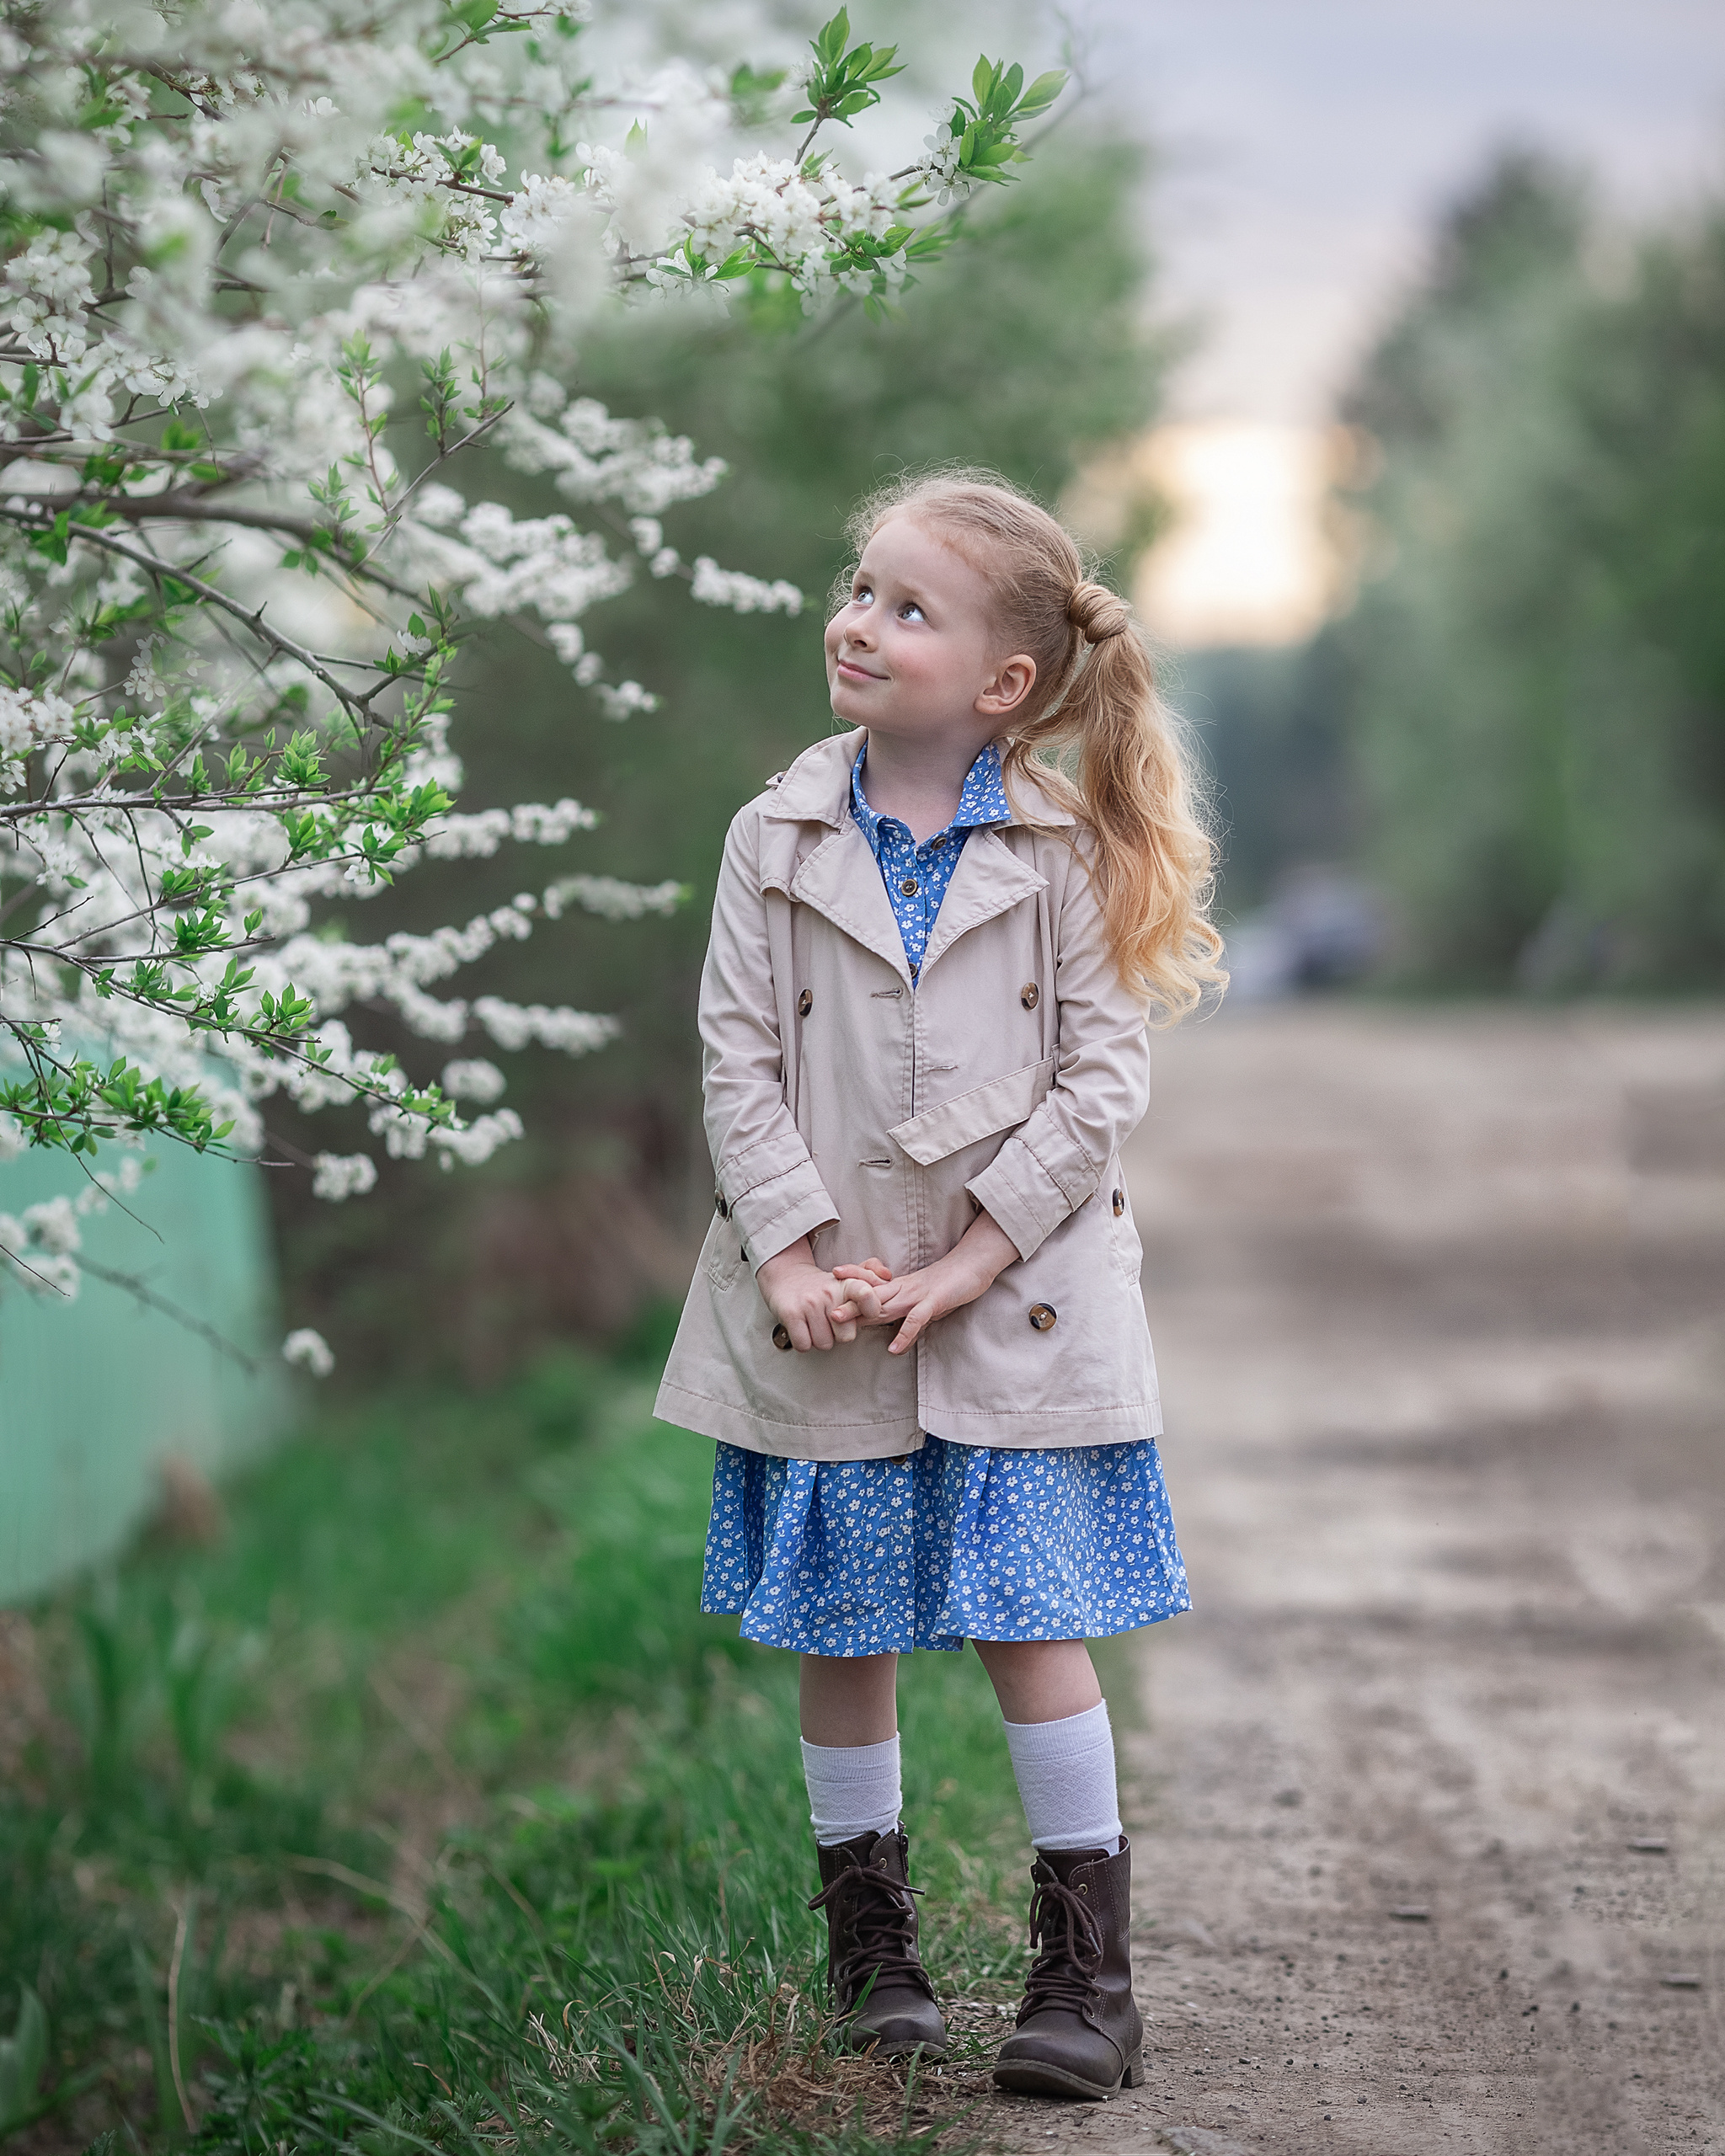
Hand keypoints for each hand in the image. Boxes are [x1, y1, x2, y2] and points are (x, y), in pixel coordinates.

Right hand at [756, 1240, 888, 1349]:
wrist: (786, 1276)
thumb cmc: (822, 1285)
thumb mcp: (847, 1276)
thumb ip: (871, 1275)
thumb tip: (887, 1275)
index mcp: (846, 1284)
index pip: (867, 1295)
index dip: (871, 1309)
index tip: (865, 1314)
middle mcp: (828, 1293)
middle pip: (846, 1337)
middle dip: (838, 1335)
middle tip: (830, 1322)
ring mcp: (809, 1303)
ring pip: (825, 1344)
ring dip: (820, 1339)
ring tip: (816, 1324)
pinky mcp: (791, 1314)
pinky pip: (805, 1345)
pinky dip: (804, 1342)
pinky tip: (804, 1329)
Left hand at [834, 1211, 1018, 1355]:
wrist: (974, 1265)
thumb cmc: (950, 1283)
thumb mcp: (924, 1299)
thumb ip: (908, 1314)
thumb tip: (896, 1335)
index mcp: (900, 1287)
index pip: (871, 1288)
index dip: (850, 1287)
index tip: (827, 1288)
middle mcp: (904, 1289)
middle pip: (870, 1296)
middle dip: (846, 1303)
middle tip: (823, 1309)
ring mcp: (917, 1294)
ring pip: (885, 1303)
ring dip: (862, 1313)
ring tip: (841, 1322)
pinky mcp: (934, 1302)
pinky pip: (916, 1319)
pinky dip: (905, 1334)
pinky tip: (894, 1348)